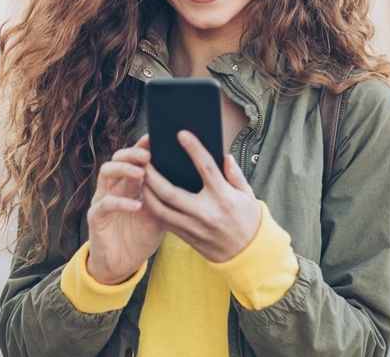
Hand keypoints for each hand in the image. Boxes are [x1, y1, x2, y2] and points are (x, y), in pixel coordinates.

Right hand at [86, 135, 164, 283]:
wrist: (121, 265)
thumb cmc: (141, 236)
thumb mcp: (159, 214)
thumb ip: (167, 197)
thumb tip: (192, 179)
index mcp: (129, 184)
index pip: (134, 158)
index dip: (142, 146)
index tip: (156, 138)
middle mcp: (114, 187)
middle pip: (117, 158)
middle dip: (132, 153)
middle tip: (148, 154)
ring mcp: (103, 200)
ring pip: (106, 173)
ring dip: (123, 170)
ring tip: (141, 172)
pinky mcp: (96, 218)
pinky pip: (105, 204)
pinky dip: (121, 202)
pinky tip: (137, 205)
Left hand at [142, 130, 260, 262]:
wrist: (248, 253)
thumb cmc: (248, 219)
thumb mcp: (247, 195)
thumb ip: (235, 174)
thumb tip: (224, 156)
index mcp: (223, 197)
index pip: (206, 167)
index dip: (194, 149)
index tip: (182, 134)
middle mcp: (206, 212)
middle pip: (170, 192)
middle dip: (153, 175)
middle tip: (145, 160)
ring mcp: (194, 227)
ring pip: (161, 209)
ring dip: (146, 192)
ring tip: (141, 177)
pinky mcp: (187, 237)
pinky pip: (164, 221)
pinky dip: (153, 206)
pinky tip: (148, 195)